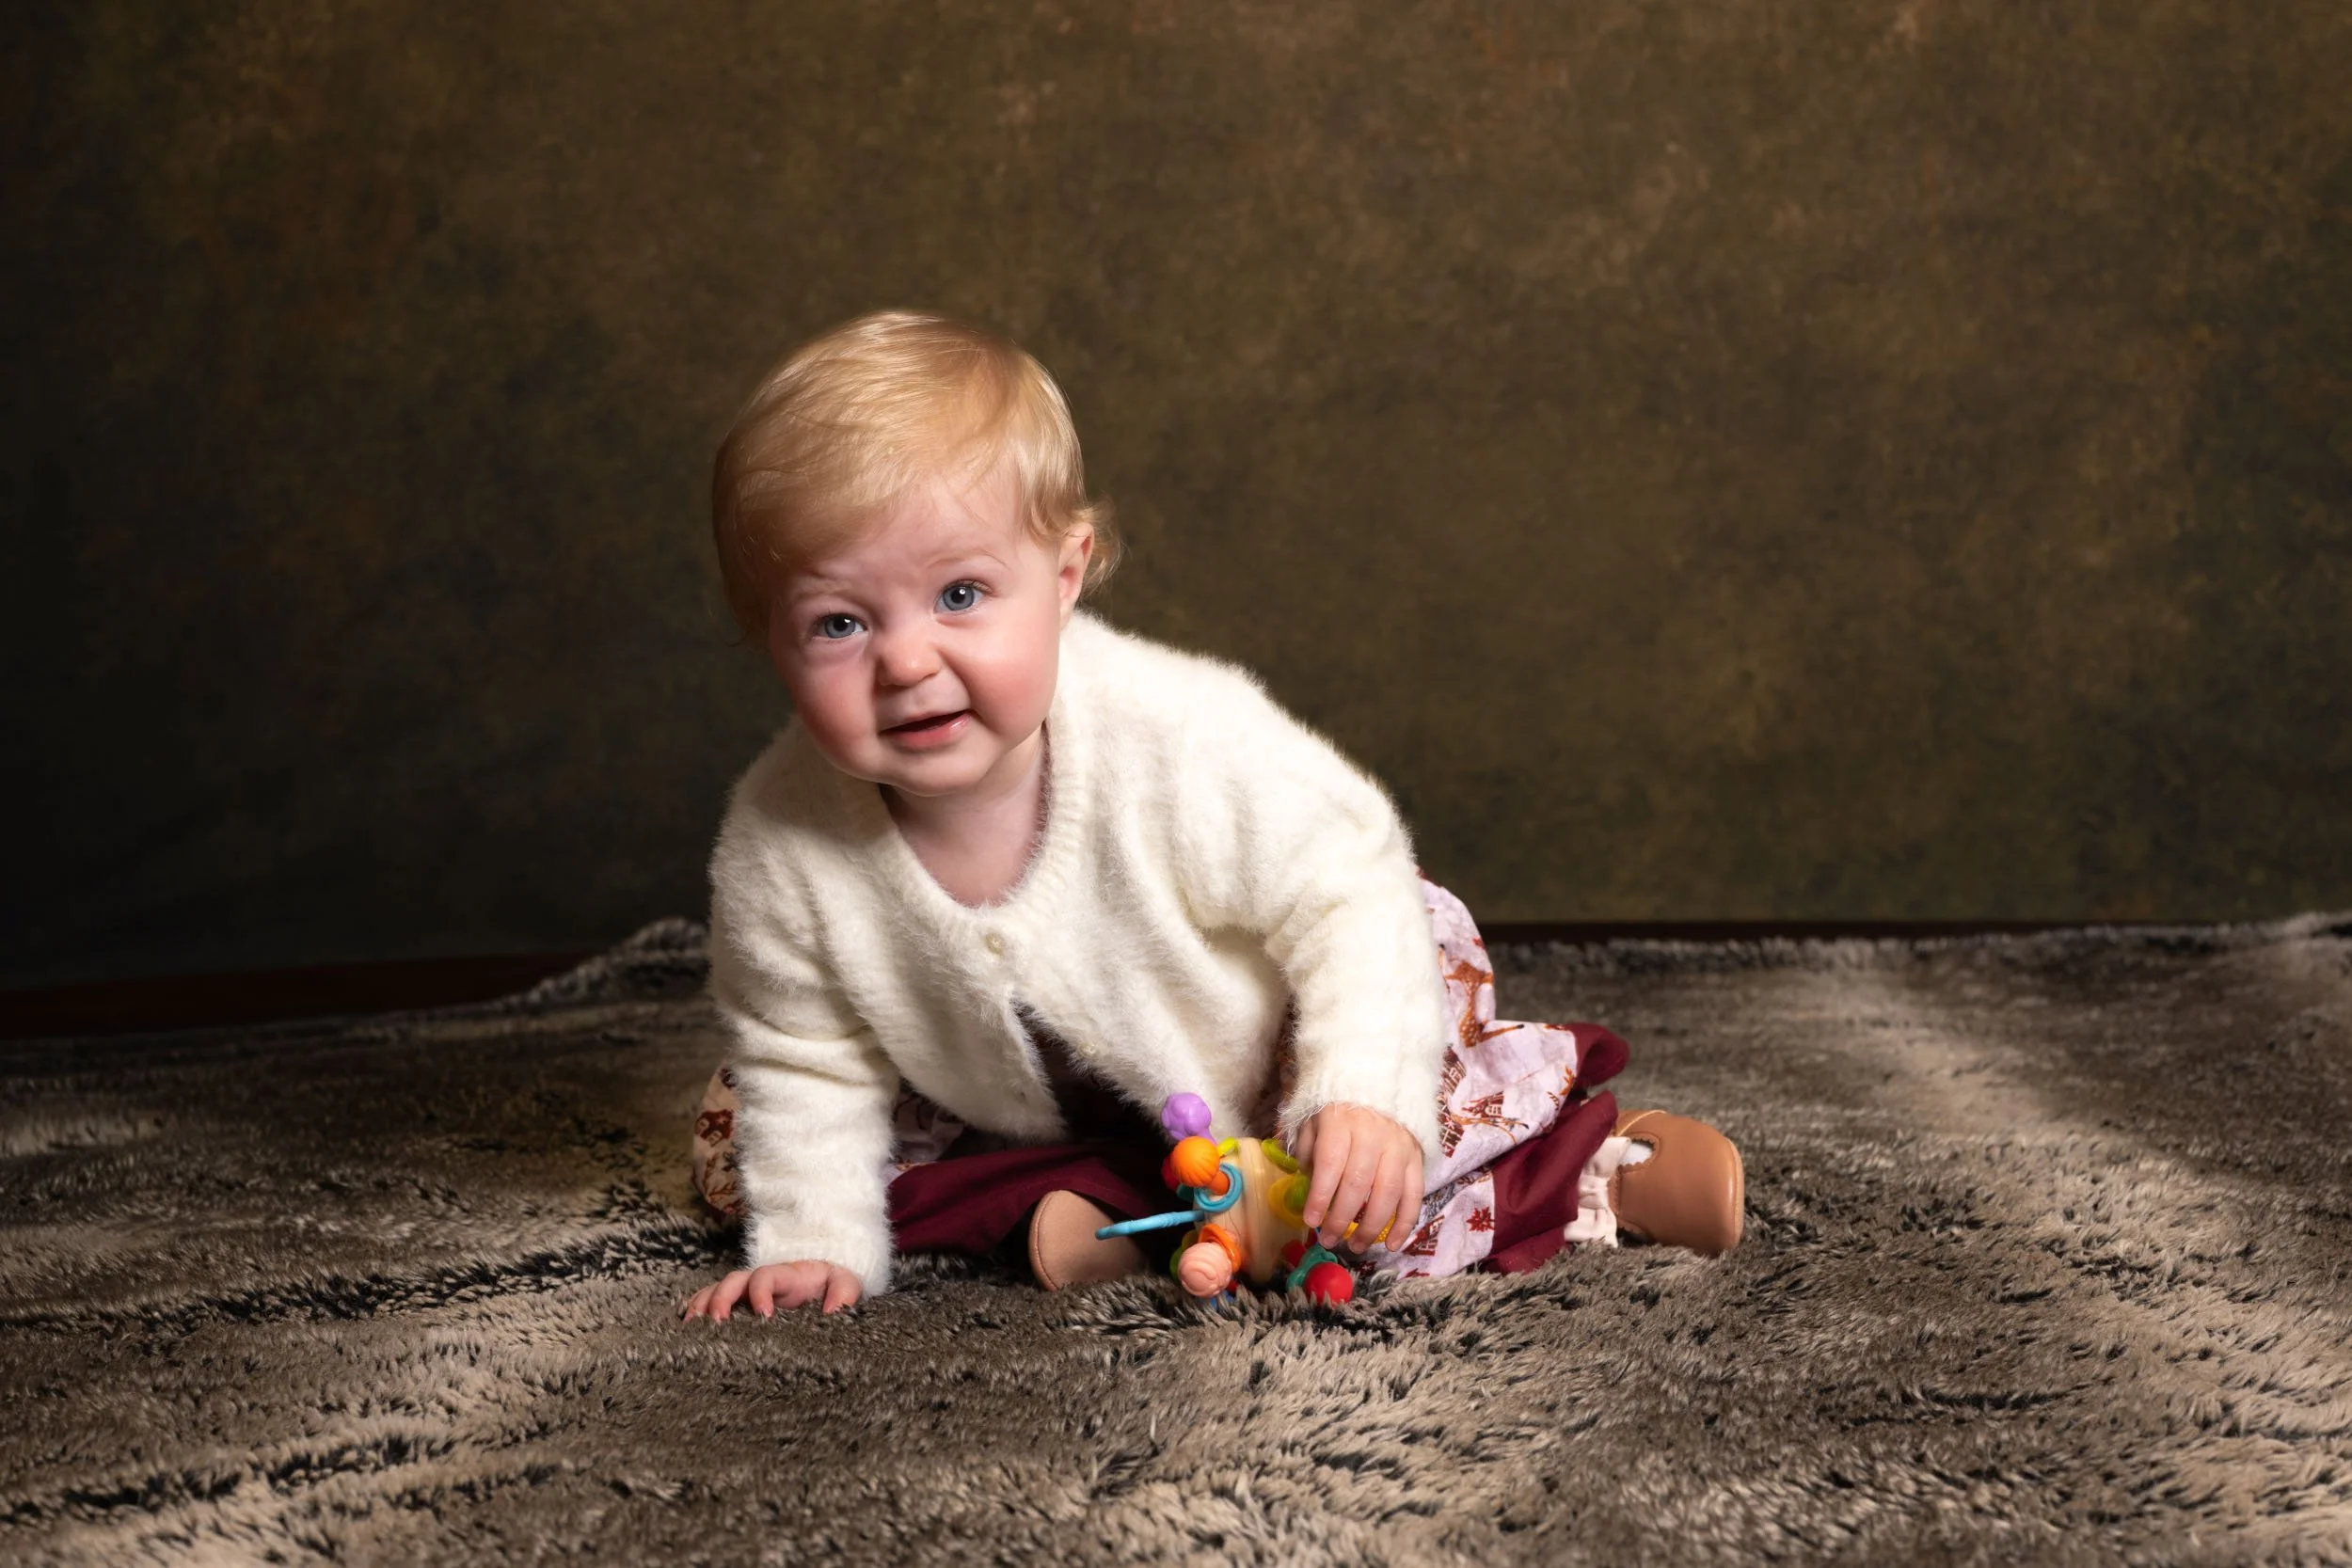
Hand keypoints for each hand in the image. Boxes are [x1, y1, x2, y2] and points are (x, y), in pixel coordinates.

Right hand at [681, 1261, 861, 1320]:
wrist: (826, 1284)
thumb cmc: (833, 1285)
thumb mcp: (846, 1284)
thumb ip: (845, 1292)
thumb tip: (834, 1311)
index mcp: (785, 1275)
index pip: (765, 1276)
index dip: (760, 1292)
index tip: (764, 1316)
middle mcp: (759, 1281)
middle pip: (732, 1281)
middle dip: (721, 1299)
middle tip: (717, 1324)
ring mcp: (744, 1293)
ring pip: (715, 1291)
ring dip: (702, 1306)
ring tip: (692, 1328)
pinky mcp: (737, 1307)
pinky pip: (709, 1303)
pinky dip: (696, 1313)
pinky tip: (687, 1332)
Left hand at [1288, 1103, 1424, 1255]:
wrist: (1377, 1080)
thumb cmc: (1338, 1107)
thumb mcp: (1314, 1120)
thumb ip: (1308, 1152)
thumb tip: (1311, 1188)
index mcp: (1342, 1122)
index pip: (1331, 1164)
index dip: (1321, 1196)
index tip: (1310, 1221)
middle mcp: (1373, 1134)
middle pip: (1359, 1183)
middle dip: (1341, 1218)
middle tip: (1328, 1240)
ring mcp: (1399, 1146)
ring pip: (1388, 1193)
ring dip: (1371, 1226)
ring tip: (1355, 1247)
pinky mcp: (1416, 1157)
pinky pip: (1414, 1194)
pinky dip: (1405, 1223)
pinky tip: (1392, 1244)